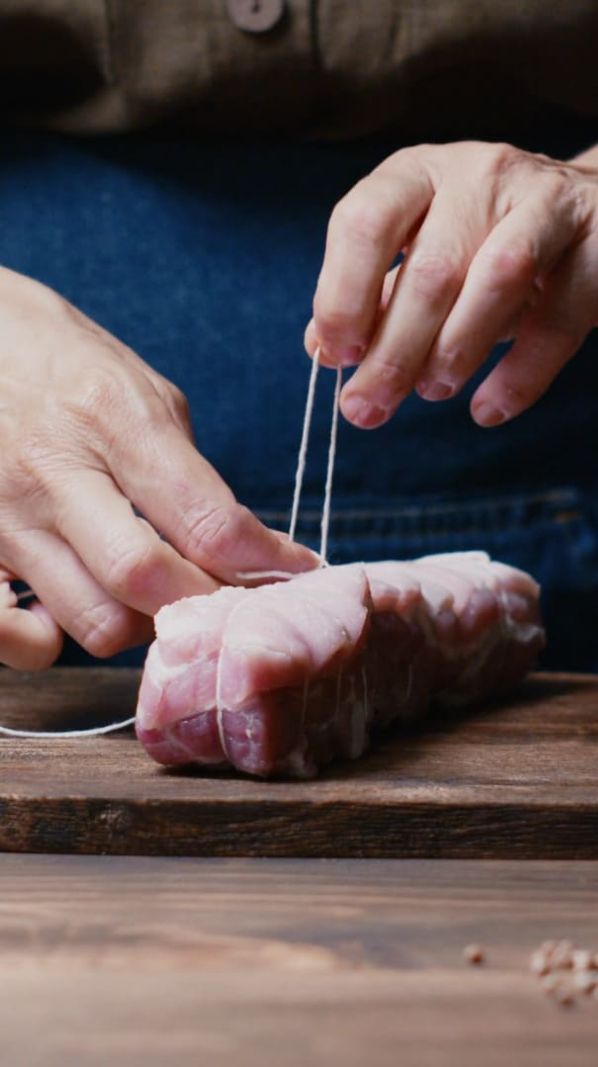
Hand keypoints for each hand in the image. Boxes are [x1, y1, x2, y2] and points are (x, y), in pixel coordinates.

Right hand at [0, 268, 314, 668]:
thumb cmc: (60, 357)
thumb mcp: (139, 386)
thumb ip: (183, 469)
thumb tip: (230, 543)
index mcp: (111, 417)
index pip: (208, 520)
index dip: (267, 562)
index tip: (296, 572)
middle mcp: (53, 472)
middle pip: (146, 581)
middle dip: (205, 602)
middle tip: (229, 596)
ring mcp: (3, 516)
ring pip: (93, 621)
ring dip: (143, 624)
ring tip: (155, 597)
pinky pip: (19, 639)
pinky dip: (57, 641)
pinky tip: (75, 607)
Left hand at [306, 141, 597, 427]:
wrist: (587, 215)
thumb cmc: (483, 242)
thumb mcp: (420, 256)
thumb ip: (373, 297)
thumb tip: (321, 348)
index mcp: (418, 175)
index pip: (364, 221)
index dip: (342, 293)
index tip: (337, 354)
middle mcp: (478, 176)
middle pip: (430, 268)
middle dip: (393, 352)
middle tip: (369, 408)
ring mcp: (543, 203)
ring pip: (497, 278)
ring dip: (455, 350)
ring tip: (433, 391)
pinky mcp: (596, 245)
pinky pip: (556, 319)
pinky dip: (519, 375)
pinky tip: (488, 409)